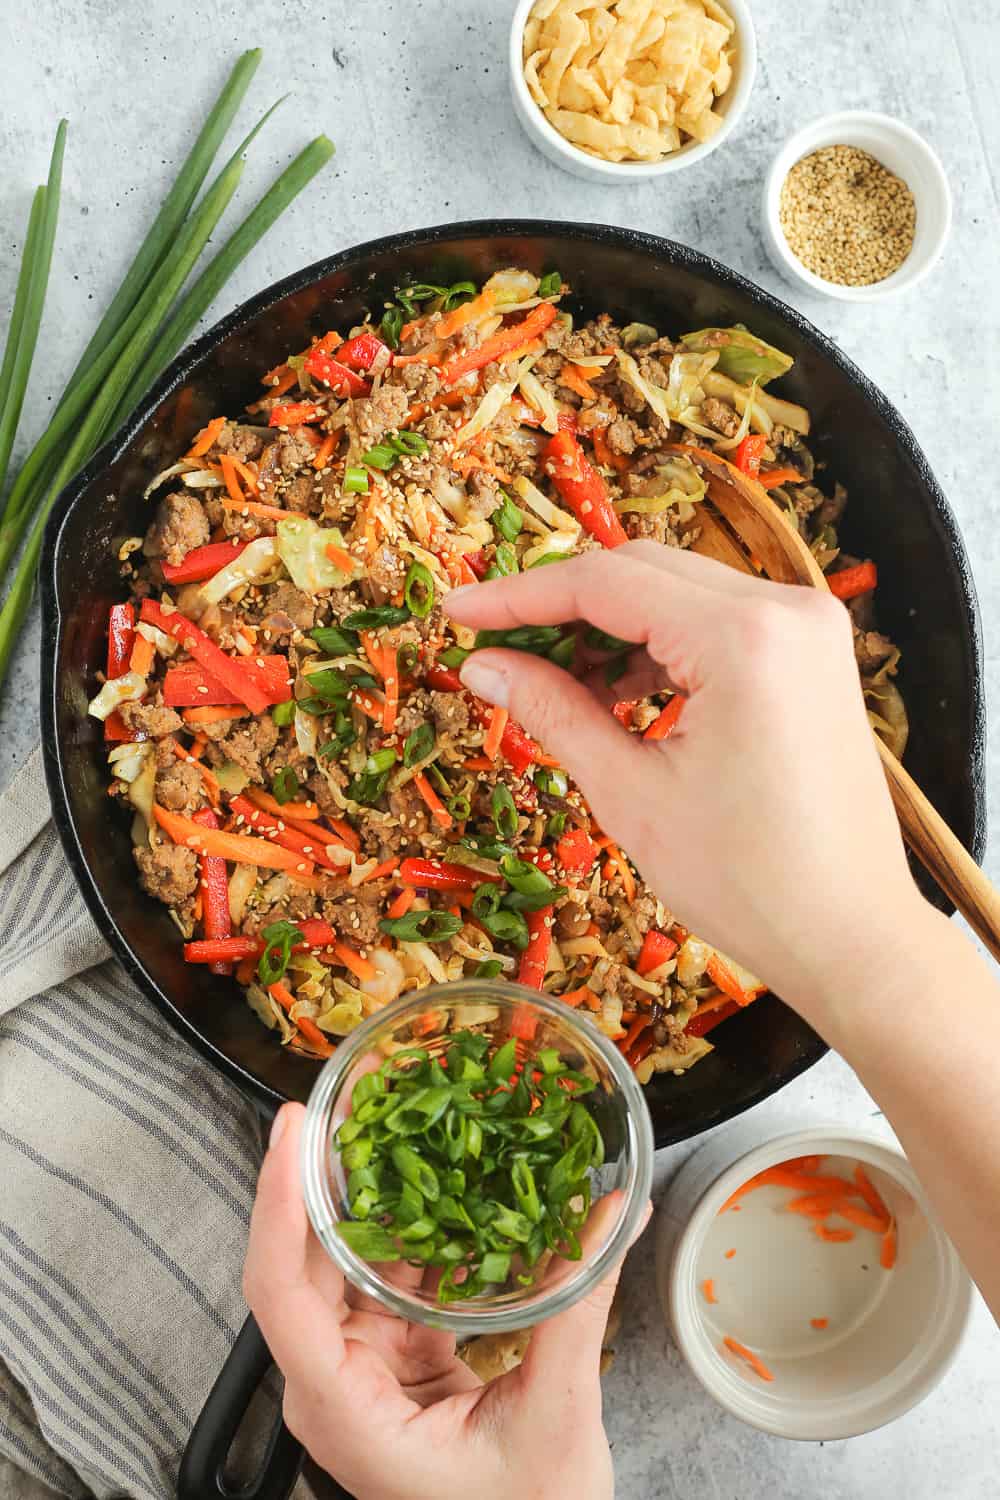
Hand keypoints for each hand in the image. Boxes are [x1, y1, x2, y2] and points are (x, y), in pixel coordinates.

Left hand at [244, 1103, 638, 1499]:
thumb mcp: (556, 1413)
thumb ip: (578, 1306)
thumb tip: (614, 1213)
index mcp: (342, 1407)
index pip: (279, 1288)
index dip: (277, 1200)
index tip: (292, 1127)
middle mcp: (332, 1385)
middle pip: (301, 1259)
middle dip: (319, 1171)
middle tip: (345, 1095)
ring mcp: (358, 1371)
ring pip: (344, 1261)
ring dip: (366, 1192)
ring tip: (387, 1118)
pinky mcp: (389, 1360)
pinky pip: (386, 1278)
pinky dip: (410, 1227)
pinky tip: (436, 1180)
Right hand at [446, 542, 923, 1035]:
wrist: (850, 934)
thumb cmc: (748, 881)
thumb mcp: (631, 794)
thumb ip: (553, 711)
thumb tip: (483, 666)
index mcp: (744, 638)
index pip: (606, 582)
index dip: (520, 595)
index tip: (460, 608)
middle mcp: (786, 610)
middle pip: (643, 572)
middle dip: (562, 607)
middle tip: (496, 648)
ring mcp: (807, 629)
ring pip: (678, 594)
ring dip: (610, 629)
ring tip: (551, 685)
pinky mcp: (811, 656)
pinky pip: (716, 625)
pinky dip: (659, 648)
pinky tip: (613, 694)